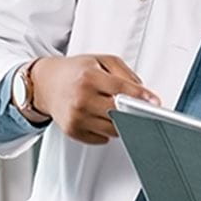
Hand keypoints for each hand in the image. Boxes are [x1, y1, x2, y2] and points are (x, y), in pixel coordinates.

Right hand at [31, 54, 159, 143]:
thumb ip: (124, 73)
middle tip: (138, 109)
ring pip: (113, 129)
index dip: (140, 97)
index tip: (154, 102)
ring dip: (120, 122)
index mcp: (89, 78)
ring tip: (113, 108)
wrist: (45, 83)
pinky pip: (101, 139)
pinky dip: (106, 131)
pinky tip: (100, 117)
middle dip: (132, 112)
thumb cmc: (75, 71)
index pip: (121, 90)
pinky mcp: (72, 131)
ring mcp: (76, 117)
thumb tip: (144, 92)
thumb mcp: (101, 61)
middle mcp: (81, 98)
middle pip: (119, 113)